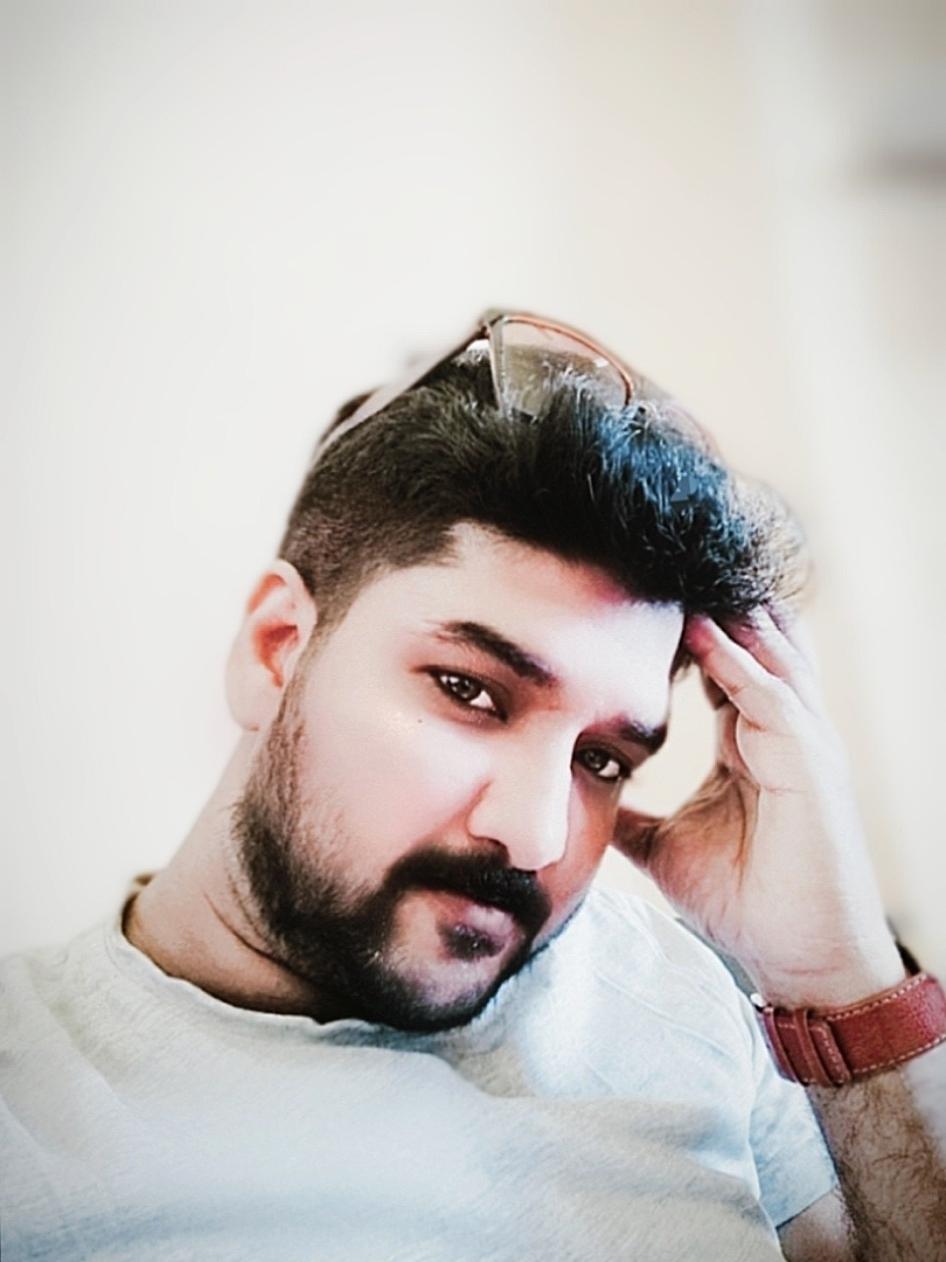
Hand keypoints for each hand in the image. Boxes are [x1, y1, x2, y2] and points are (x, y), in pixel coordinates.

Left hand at [611, 605, 905, 1006]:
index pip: (719, 665)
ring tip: (675, 569)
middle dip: (708, 601)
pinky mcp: (811, 762)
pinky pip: (771, 695)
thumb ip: (632, 815)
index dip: (682, 631)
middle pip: (749, 643)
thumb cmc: (744, 900)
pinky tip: (701, 628)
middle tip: (654, 559)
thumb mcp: (665, 846)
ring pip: (765, 654)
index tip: (631, 598)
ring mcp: (801, 741)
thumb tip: (581, 803)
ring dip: (722, 612)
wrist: (798, 958)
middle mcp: (780, 730)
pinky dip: (737, 659)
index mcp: (750, 742)